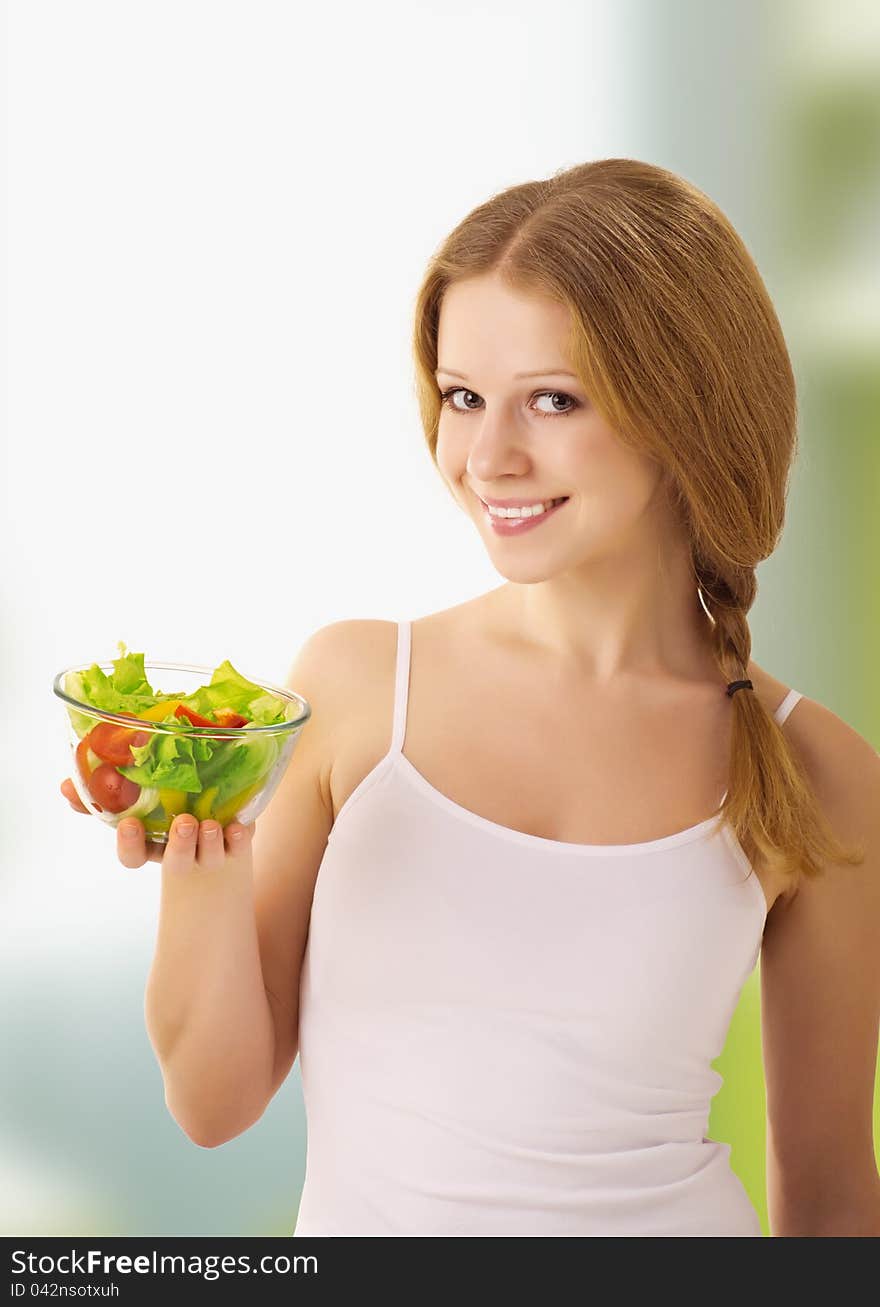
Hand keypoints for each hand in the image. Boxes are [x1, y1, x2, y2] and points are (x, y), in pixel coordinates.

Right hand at [59, 777, 254, 867]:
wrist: (215, 829)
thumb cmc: (167, 807)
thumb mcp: (139, 798)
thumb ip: (105, 791)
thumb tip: (66, 785)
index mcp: (152, 842)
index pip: (134, 856)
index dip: (130, 844)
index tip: (129, 824)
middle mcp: (179, 851)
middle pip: (174, 861)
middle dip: (178, 845)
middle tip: (182, 823)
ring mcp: (209, 851)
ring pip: (207, 855)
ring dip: (208, 840)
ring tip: (209, 823)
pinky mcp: (236, 845)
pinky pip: (239, 847)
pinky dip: (238, 838)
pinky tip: (238, 826)